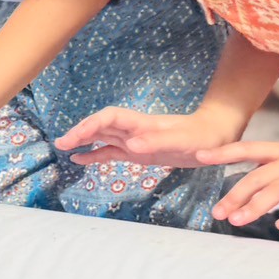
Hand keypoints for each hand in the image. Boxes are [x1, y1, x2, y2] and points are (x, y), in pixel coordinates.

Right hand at [55, 104, 247, 167]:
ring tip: (64, 148)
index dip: (90, 125)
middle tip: (61, 143)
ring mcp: (134, 140)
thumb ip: (157, 142)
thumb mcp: (184, 141)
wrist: (217, 137)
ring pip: (102, 137)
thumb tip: (131, 144)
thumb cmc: (203, 137)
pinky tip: (81, 160)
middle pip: (100, 126)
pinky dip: (95, 155)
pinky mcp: (138, 153)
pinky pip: (111, 152)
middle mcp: (133, 129)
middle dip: (80, 132)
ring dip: (84, 140)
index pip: (109, 118)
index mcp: (141, 123)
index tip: (76, 137)